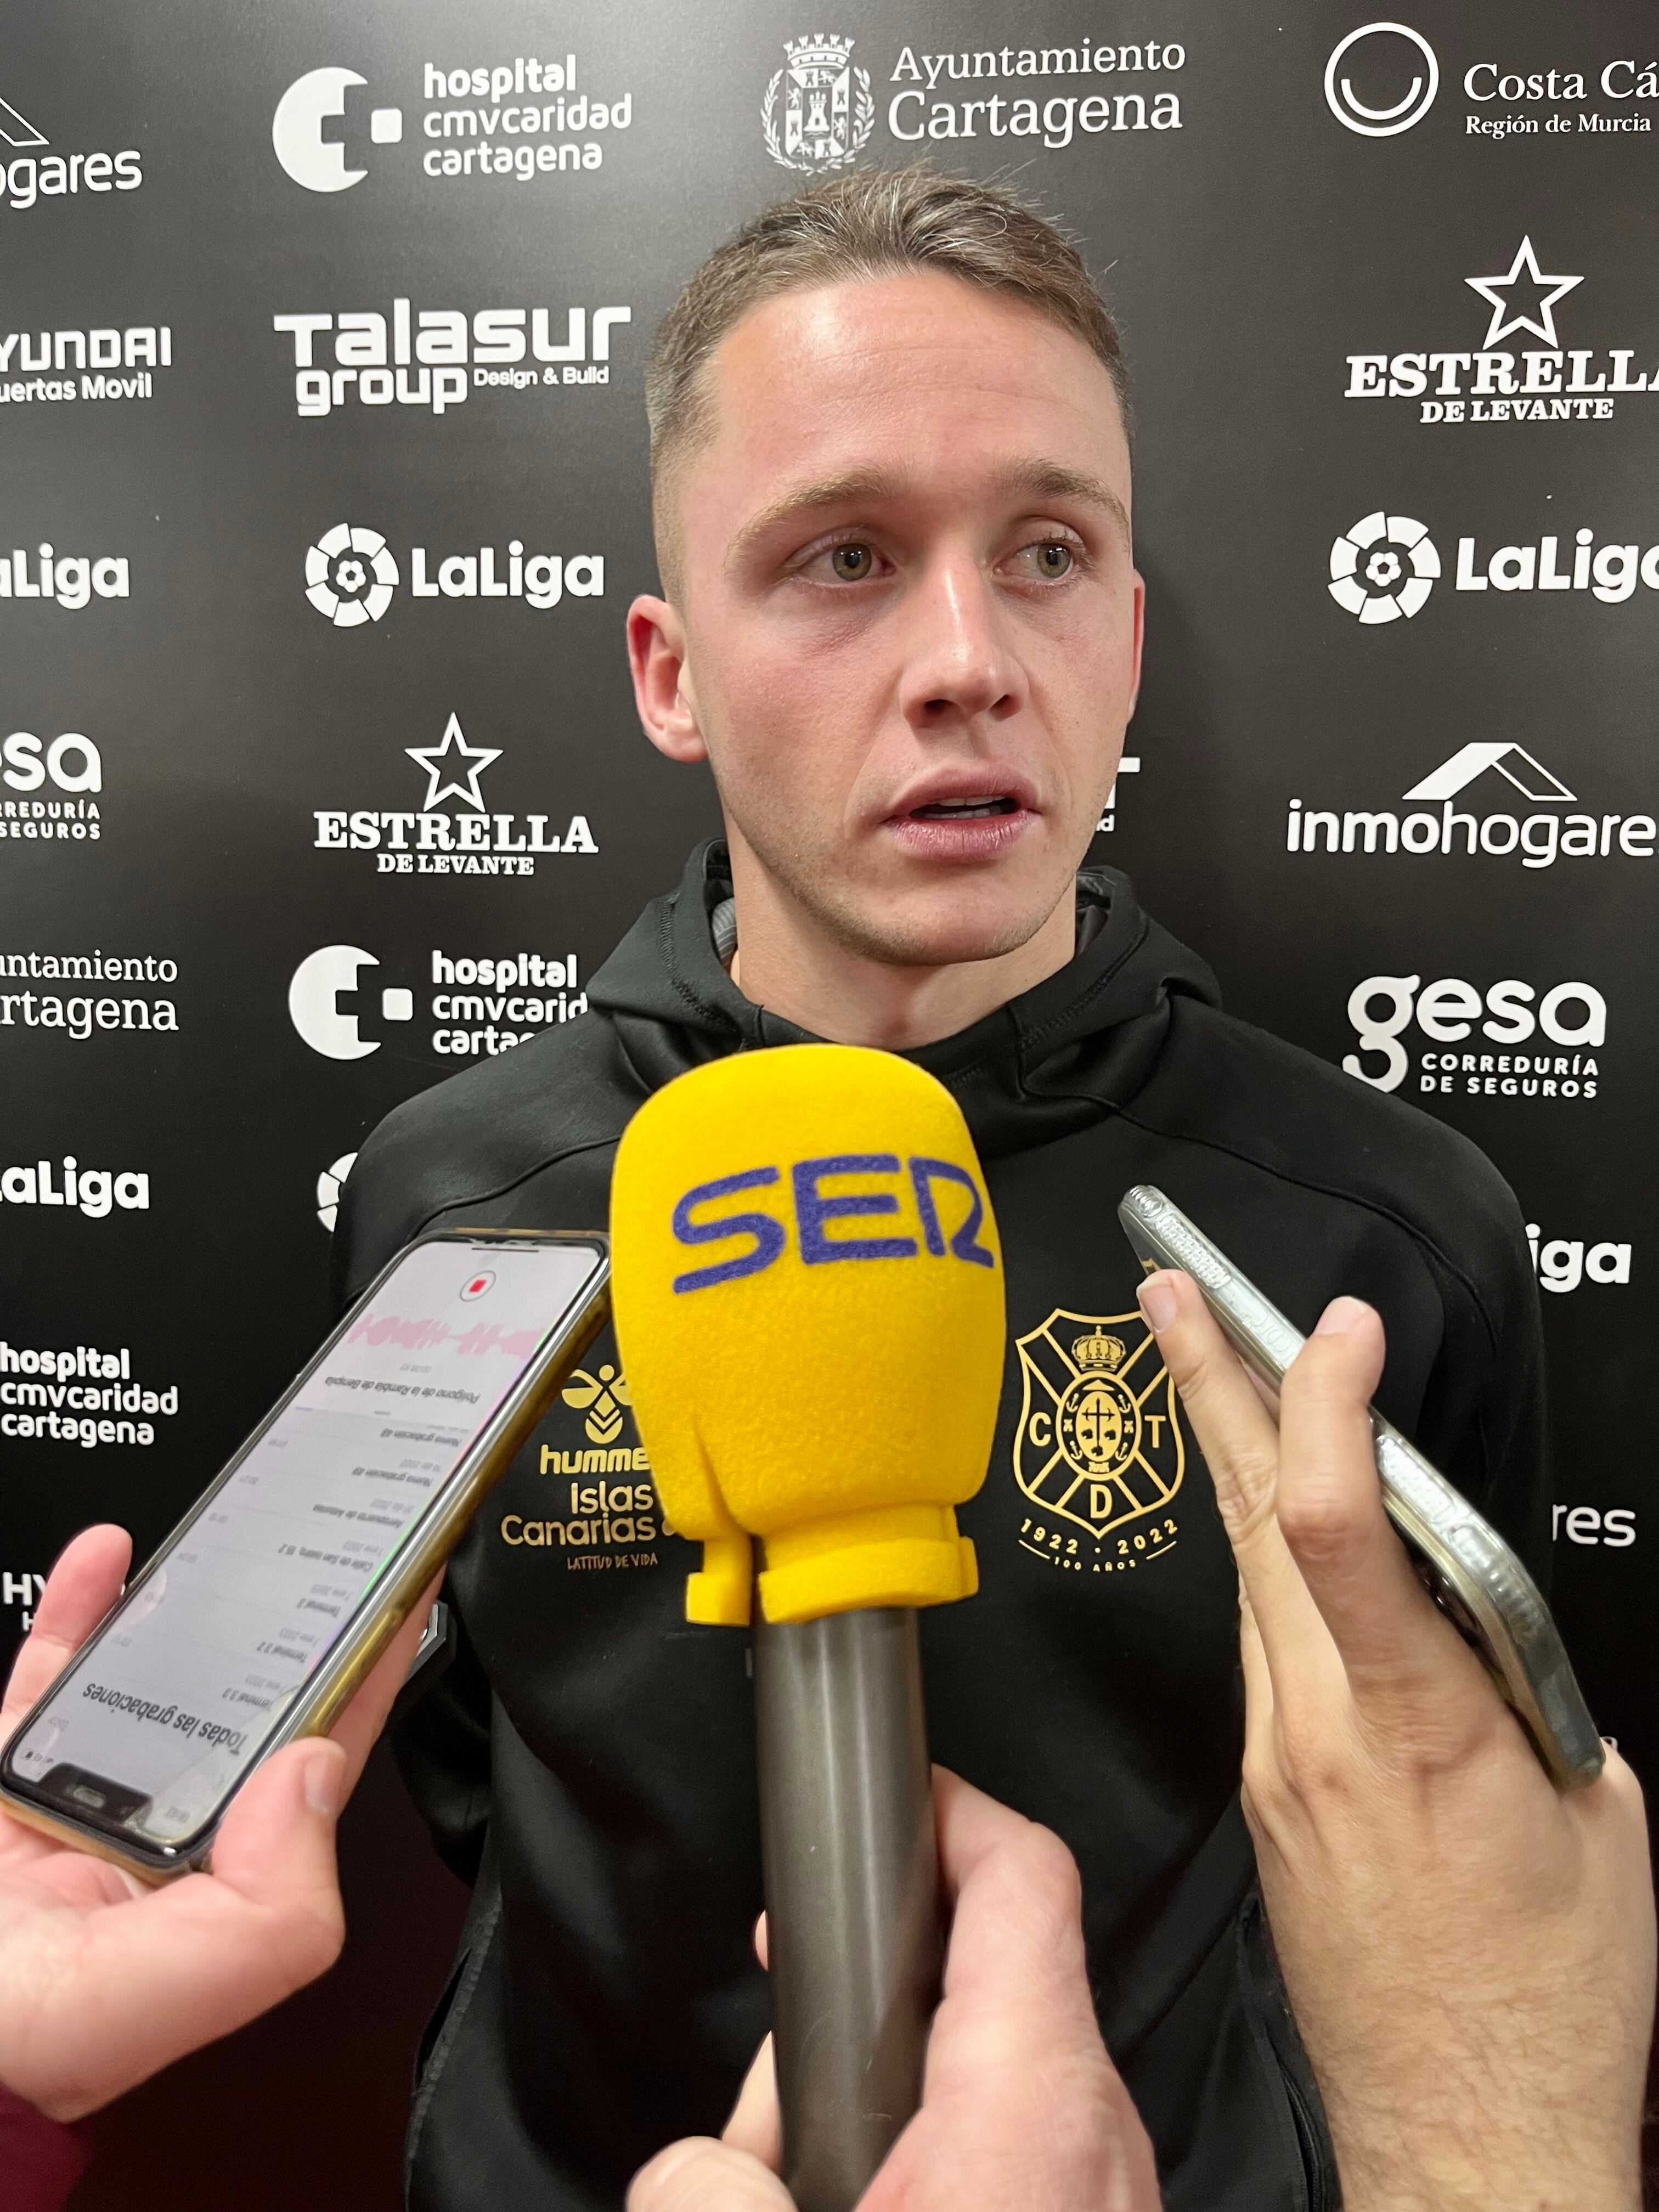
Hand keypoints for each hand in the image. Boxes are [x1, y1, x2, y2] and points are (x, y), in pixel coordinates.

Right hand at [0, 1524, 436, 2120]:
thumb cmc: (32, 2048)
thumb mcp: (185, 1984)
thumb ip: (276, 1896)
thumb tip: (313, 1772)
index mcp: (225, 1874)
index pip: (323, 1746)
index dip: (371, 1666)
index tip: (406, 1582)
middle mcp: (165, 1831)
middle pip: (239, 1695)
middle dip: (282, 1615)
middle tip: (322, 1528)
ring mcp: (88, 1797)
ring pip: (152, 1671)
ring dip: (189, 1595)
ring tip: (233, 1523)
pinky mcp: (13, 1779)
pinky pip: (52, 1676)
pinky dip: (79, 1610)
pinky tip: (103, 1558)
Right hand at [627, 1767, 1158, 2211]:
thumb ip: (714, 2186)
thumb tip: (690, 2172)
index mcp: (1034, 2096)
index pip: (1020, 1872)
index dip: (948, 1806)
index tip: (883, 1796)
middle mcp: (1091, 2125)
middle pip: (965, 1985)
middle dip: (847, 2024)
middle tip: (771, 2112)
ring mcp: (1100, 2187)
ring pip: (971, 2084)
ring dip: (872, 2116)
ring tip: (797, 2191)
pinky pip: (999, 2156)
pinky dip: (919, 2168)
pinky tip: (851, 2208)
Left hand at [1137, 1272, 1654, 2211]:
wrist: (1467, 2131)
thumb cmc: (1546, 1998)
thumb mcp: (1594, 1813)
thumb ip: (1528, 1685)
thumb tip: (1481, 1610)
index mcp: (1417, 1726)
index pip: (1341, 1528)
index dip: (1330, 1405)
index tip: (1341, 1328)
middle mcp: (1316, 1733)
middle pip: (1257, 1520)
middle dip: (1212, 1387)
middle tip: (1170, 1289)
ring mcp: (1275, 1765)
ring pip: (1251, 1575)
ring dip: (1238, 1461)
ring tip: (1214, 1366)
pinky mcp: (1264, 1797)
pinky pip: (1261, 1648)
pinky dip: (1272, 1565)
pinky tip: (1280, 1525)